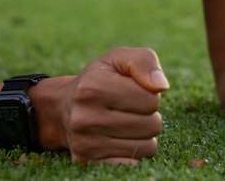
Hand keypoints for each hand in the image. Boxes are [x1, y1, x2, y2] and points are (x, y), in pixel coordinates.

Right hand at [63, 47, 168, 165]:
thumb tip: (161, 86)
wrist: (63, 108)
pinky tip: (118, 140)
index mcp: (93, 87)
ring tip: (123, 123)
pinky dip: (133, 153)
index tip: (131, 90)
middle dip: (148, 115)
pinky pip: (135, 164)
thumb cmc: (97, 79)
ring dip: (143, 135)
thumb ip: (143, 61)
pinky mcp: (89, 162)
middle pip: (152, 125)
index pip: (151, 99)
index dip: (148, 94)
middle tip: (128, 109)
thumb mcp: (117, 59)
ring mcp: (86, 144)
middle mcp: (85, 118)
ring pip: (148, 147)